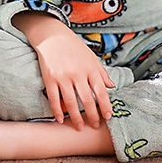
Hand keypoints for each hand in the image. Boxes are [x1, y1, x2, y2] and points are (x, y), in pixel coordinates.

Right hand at [13, 12, 113, 130]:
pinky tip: (60, 119)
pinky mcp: (49, 78)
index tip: (108, 117)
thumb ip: (101, 72)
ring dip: (76, 118)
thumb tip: (112, 86)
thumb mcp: (91, 56)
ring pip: (71, 103)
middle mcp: (77, 74)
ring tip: (80, 127)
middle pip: (87, 101)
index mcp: (90, 68)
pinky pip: (54, 98)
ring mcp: (63, 76)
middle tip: (95, 126)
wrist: (51, 35)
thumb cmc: (72, 45)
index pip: (101, 92)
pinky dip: (57, 110)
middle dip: (93, 116)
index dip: (105, 107)